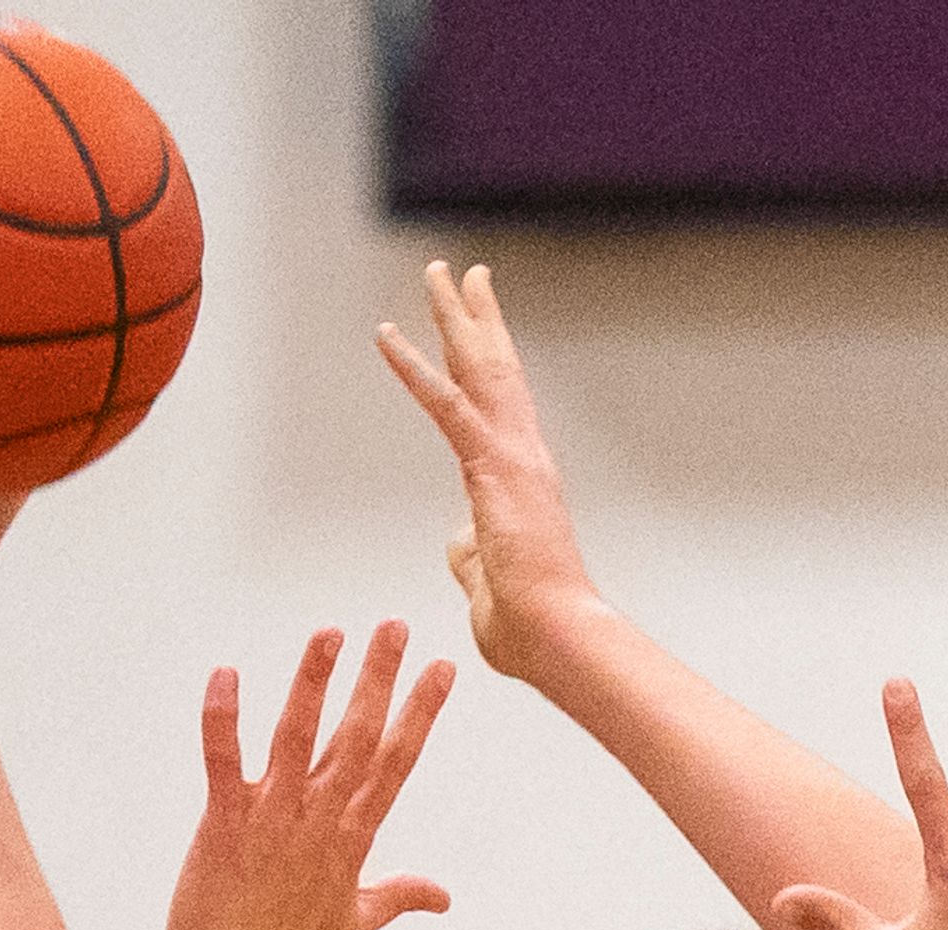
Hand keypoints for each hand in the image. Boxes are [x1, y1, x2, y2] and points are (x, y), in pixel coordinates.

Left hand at [166, 621, 457, 929]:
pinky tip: (227, 674)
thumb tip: (444, 895)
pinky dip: (223, 718)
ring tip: (330, 633)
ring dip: (313, 682)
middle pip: (358, 737)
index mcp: (353, 837)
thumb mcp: (357, 924)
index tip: (442, 669)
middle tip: (394, 625)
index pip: (396, 761)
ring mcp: (272, 819)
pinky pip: (223, 760)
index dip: (420, 712)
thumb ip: (400, 896)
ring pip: (298, 737)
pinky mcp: (223, 824)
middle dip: (378, 678)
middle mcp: (320, 820)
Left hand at [376, 260, 593, 682]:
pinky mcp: (494, 469)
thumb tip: (458, 541)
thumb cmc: (532, 630)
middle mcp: (526, 457)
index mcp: (524, 480)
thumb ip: (469, 556)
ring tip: (441, 272)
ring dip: (457, 319)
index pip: (501, 407)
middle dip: (476, 319)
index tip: (475, 324)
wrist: (560, 639)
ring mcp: (515, 458)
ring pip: (481, 371)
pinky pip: (446, 406)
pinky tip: (387, 334)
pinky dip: (414, 369)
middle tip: (460, 274)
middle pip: (496, 372)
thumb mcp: (486, 584)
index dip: (487, 361)